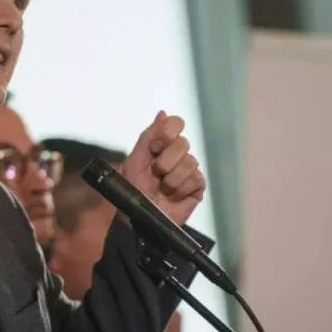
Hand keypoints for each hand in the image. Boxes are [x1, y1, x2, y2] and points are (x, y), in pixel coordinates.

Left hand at [120, 110, 206, 225]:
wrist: (140, 217)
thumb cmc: (133, 190)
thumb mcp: (134, 161)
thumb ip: (147, 137)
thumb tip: (162, 113)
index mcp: (162, 145)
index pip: (176, 124)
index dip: (167, 133)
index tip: (155, 147)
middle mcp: (178, 155)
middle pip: (183, 143)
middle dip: (165, 162)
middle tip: (156, 174)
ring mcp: (189, 170)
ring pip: (190, 162)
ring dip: (171, 179)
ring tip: (163, 190)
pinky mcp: (198, 187)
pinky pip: (196, 179)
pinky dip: (180, 190)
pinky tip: (173, 197)